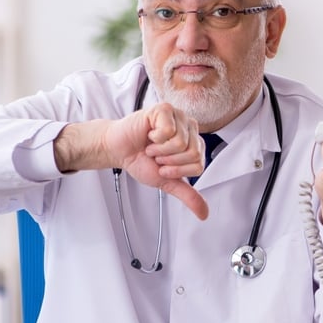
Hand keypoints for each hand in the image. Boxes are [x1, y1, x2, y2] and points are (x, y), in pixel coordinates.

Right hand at [53, 103, 208, 219]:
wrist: (118, 150)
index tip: (164, 166)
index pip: (198, 165)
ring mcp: (178, 116)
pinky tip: (149, 135)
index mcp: (194, 142)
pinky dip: (155, 139)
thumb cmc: (142, 160)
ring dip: (160, 150)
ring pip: (181, 143)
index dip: (177, 171)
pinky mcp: (164, 109)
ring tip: (152, 146)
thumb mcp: (167, 181)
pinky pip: (169, 130)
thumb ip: (187, 194)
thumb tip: (204, 213)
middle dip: (169, 161)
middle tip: (157, 156)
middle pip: (193, 153)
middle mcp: (190, 127)